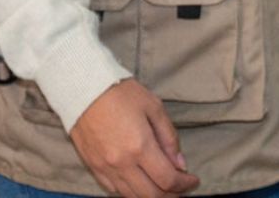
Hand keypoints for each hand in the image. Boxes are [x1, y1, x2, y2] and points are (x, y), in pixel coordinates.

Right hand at [69, 79, 198, 197]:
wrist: (84, 91)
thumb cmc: (122, 94)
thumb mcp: (154, 107)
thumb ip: (169, 137)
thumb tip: (180, 164)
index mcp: (140, 146)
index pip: (167, 179)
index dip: (184, 184)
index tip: (193, 181)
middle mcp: (122, 164)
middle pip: (150, 195)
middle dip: (170, 195)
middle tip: (182, 188)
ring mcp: (105, 169)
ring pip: (131, 197)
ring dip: (151, 196)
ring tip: (165, 188)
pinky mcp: (94, 169)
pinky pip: (115, 191)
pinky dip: (132, 192)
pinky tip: (142, 184)